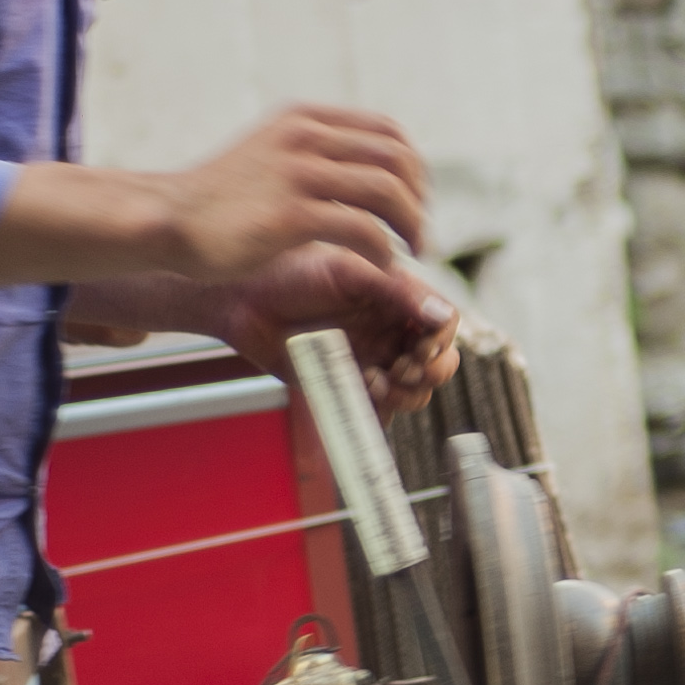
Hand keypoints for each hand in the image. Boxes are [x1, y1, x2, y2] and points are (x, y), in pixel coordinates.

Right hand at [159, 105, 430, 282]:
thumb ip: (314, 155)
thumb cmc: (221, 201)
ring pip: (386, 191)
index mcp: (305, 120)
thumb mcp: (272, 156)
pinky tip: (382, 266)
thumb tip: (368, 171)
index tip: (415, 200)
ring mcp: (297, 174)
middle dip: (419, 198)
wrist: (167, 219)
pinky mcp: (290, 216)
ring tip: (412, 251)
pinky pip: (361, 230)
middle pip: (396, 159)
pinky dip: (383, 251)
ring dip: (411, 225)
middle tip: (419, 232)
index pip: (387, 132)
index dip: (413, 168)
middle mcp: (304, 138)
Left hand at [215, 245, 461, 411]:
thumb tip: (440, 315)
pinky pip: (378, 412)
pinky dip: (381, 414)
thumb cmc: (288, 271)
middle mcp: (389, 330)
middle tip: (401, 369)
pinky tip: (363, 395)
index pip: (443, 323)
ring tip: (374, 381)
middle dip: (429, 371)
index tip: (422, 347)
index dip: (440, 339)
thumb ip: (396, 291)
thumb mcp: (347, 271)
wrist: (241, 299)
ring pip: (414, 392)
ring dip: (405, 394)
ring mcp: (370, 360)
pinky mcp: (346, 386)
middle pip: (437, 362)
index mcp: (397, 297)